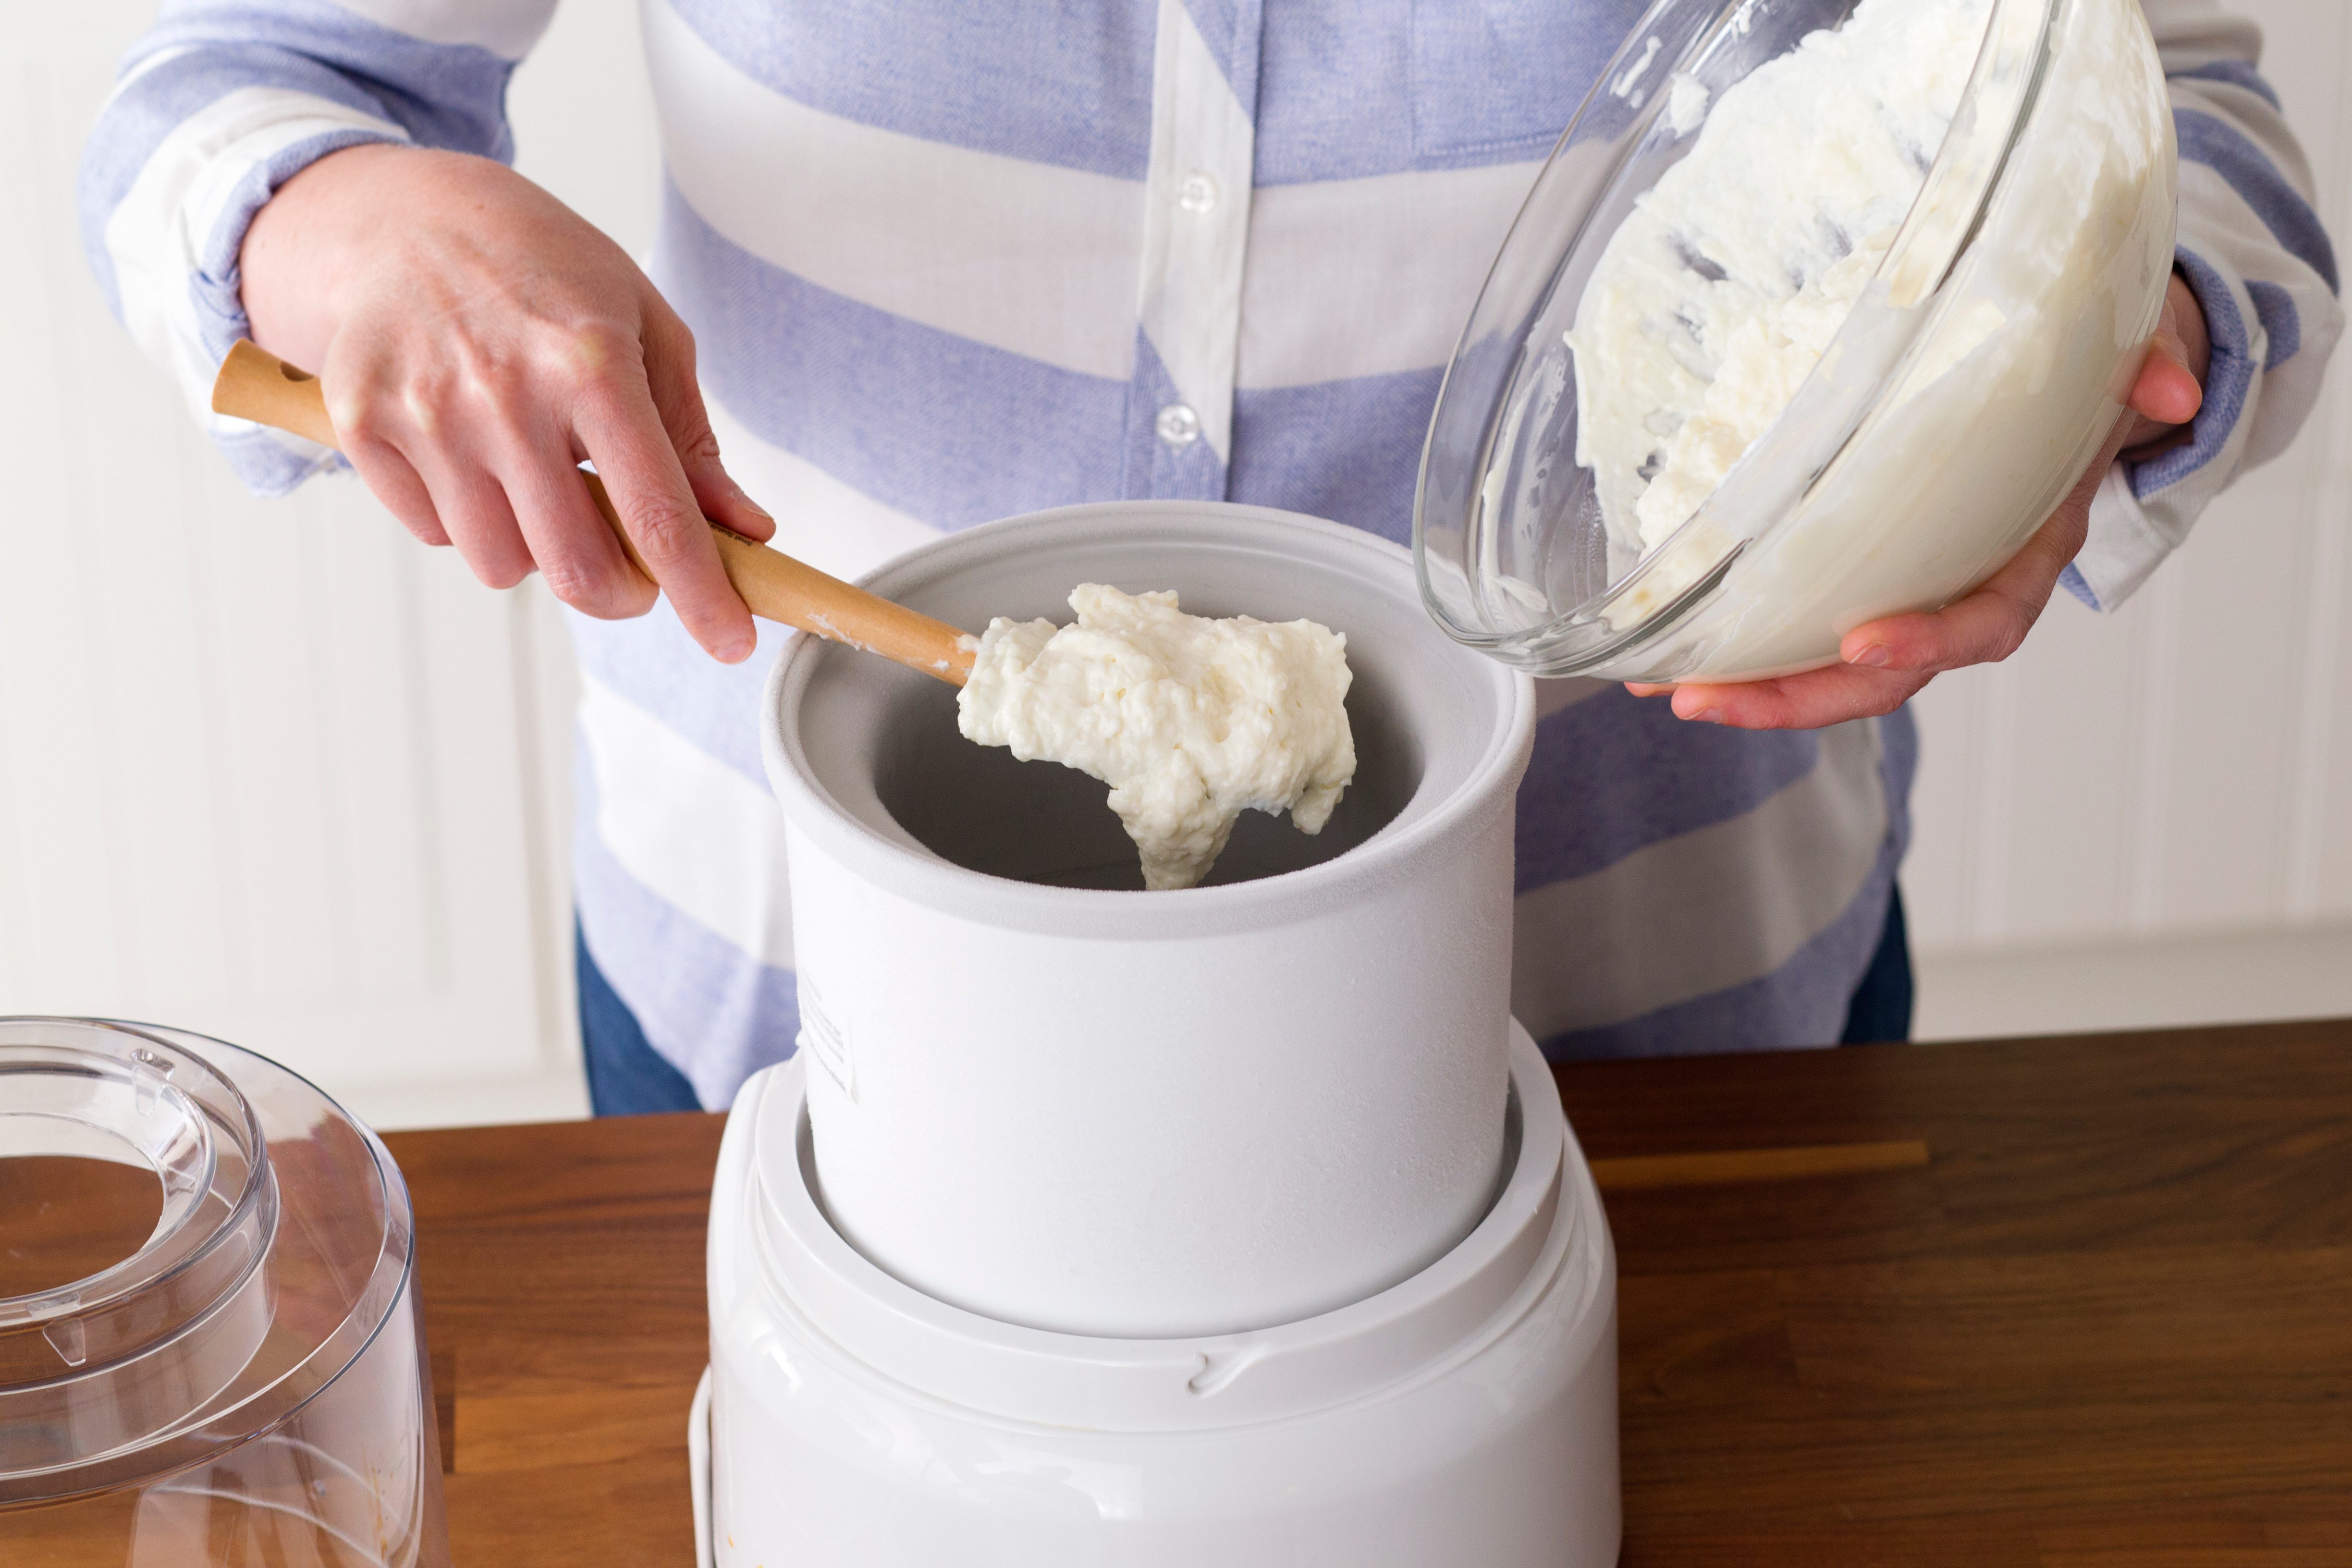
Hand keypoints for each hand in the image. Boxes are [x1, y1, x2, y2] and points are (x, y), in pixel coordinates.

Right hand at [241, 145, 774, 660]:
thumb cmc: (546, 272)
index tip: (732, 644)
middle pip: (578, 569)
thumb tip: (745, 531)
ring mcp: (424, 412)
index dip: (702, 594)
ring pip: (501, 565)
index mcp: (590, 364)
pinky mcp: (360, 423)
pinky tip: (475, 456)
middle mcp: (504, 394)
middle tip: (633, 571)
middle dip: (622, 593)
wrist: (407, 215)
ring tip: (539, 480)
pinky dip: (467, 519)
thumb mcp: (645, 328)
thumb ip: (691, 440)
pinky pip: (434, 532)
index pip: (657, 515)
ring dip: (537, 551)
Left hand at [1627, 273, 2210, 727]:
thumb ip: (2154, 369)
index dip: (1927, 642)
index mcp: (2026, 552)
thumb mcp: (2133, 363)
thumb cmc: (2088, 383)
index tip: (1861, 641)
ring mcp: (1908, 593)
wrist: (2075, 389)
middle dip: (1797, 696)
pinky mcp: (1859, 579)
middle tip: (1708, 698)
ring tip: (1665, 689)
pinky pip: (1800, 630)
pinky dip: (1736, 647)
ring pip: (1831, 669)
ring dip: (1750, 687)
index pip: (1982, 621)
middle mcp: (1962, 590)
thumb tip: (2171, 384)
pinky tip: (1663, 657)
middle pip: (1884, 675)